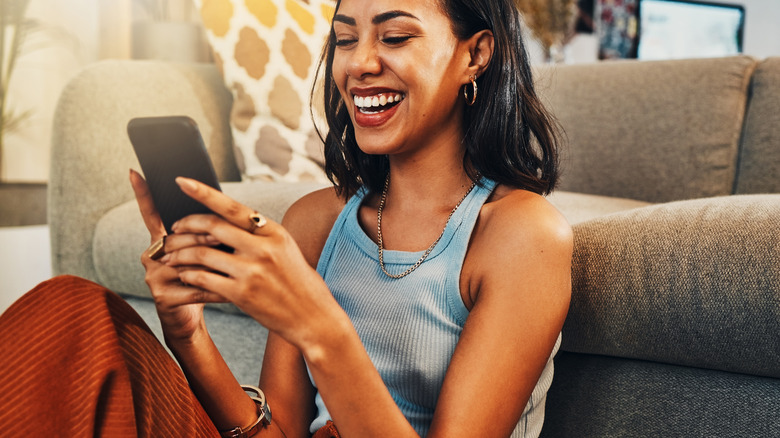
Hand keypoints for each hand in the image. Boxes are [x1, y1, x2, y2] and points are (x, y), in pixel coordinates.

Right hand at [130, 169, 227, 341]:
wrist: (190, 320)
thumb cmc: (203, 280)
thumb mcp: (204, 254)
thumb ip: (207, 233)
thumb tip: (226, 208)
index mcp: (161, 240)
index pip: (151, 213)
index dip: (142, 193)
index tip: (135, 170)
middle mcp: (152, 254)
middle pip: (180, 237)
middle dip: (207, 237)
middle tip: (229, 239)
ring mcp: (154, 275)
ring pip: (188, 260)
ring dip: (214, 261)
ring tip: (236, 263)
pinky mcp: (163, 296)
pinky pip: (195, 286)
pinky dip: (217, 288)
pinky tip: (233, 291)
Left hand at [159, 177, 338, 347]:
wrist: (312, 317)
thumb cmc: (297, 282)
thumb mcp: (285, 249)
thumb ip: (258, 235)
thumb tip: (226, 219)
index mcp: (273, 232)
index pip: (232, 207)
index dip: (204, 192)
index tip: (182, 181)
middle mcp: (263, 248)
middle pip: (212, 227)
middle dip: (185, 225)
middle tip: (172, 230)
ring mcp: (251, 271)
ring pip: (202, 254)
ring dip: (180, 254)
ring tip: (170, 257)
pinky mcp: (241, 294)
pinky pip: (203, 279)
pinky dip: (188, 275)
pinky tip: (184, 275)